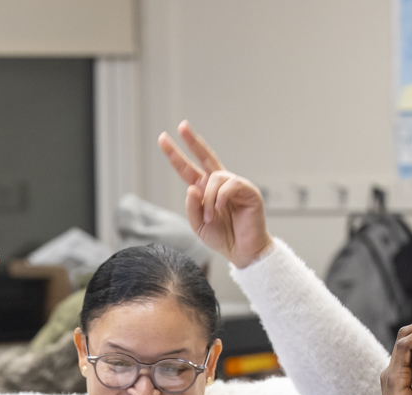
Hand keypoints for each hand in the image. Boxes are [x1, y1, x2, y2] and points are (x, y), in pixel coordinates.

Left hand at [158, 121, 271, 268]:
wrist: (243, 252)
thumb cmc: (223, 238)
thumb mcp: (198, 225)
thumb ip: (191, 207)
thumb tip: (192, 187)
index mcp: (206, 190)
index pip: (188, 168)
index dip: (176, 155)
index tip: (163, 138)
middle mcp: (220, 183)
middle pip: (205, 156)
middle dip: (192, 141)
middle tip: (181, 126)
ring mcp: (235, 185)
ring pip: (215, 178)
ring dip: (208, 199)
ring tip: (210, 217)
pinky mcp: (248, 191)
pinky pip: (229, 185)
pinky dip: (220, 199)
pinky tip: (221, 210)